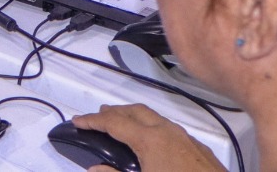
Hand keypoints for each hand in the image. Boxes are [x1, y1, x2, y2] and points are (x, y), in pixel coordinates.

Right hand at [73, 105, 226, 171]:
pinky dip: (152, 127)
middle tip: (98, 117)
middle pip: (135, 110)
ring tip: (122, 126)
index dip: (93, 120)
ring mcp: (186, 138)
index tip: (76, 120)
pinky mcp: (199, 149)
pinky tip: (153, 143)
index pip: (114, 123)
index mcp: (150, 140)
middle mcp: (167, 131)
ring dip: (134, 117)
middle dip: (114, 111)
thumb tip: (94, 167)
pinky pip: (170, 128)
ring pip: (154, 117)